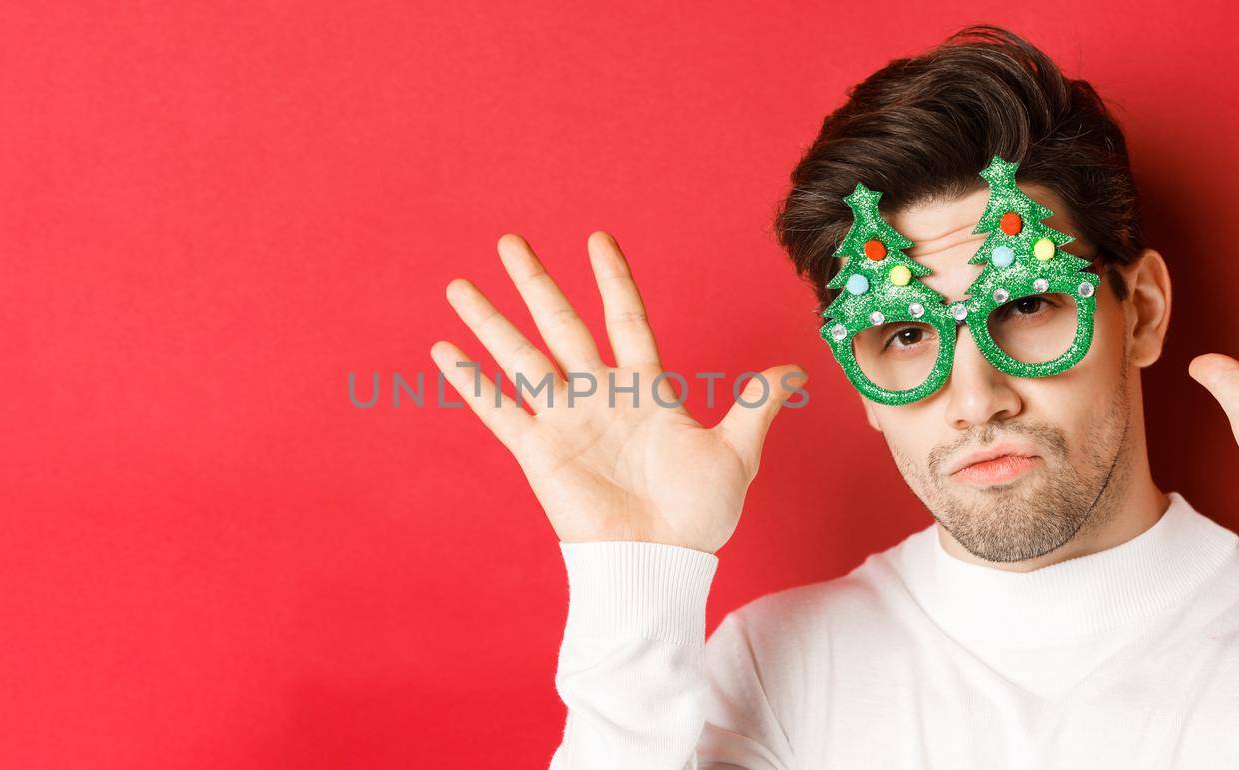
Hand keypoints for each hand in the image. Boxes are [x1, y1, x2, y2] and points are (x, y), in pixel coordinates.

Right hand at [430, 232, 806, 553]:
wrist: (660, 562)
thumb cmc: (699, 515)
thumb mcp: (737, 452)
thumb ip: (756, 405)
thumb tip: (795, 370)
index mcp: (644, 390)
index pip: (625, 319)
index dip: (612, 280)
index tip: (597, 240)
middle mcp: (599, 397)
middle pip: (561, 325)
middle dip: (535, 283)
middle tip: (510, 241)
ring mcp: (565, 422)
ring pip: (521, 357)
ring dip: (490, 321)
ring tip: (459, 286)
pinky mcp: (539, 452)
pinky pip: (499, 409)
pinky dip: (471, 382)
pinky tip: (443, 352)